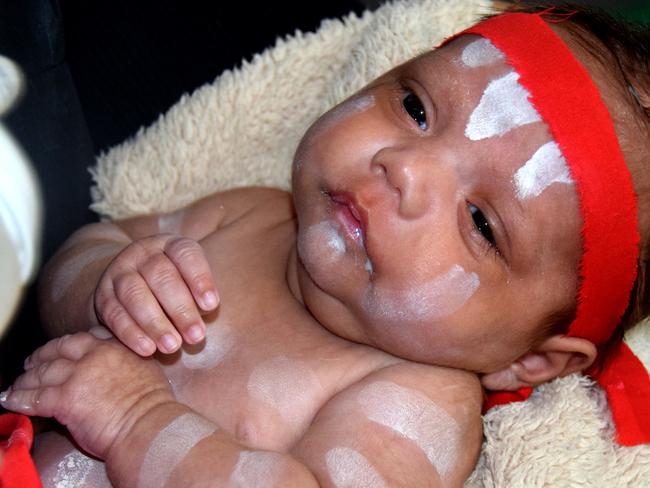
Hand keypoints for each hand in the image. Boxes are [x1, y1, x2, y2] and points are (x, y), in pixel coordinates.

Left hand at [0, 331, 174, 458]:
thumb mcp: (148, 371)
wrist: (149, 427)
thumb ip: (130, 363)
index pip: (87, 337)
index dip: (72, 343)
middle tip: (33, 362)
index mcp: (118, 347)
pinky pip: (35, 397)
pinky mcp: (65, 398)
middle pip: (60, 348)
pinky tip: (12, 401)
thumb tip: (120, 371)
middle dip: (43, 354)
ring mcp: (79, 375)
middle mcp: (97, 355)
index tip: (66, 350)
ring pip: (44, 372)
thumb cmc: (154, 408)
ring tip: (18, 385)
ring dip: (27, 379)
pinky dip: (19, 399)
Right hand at [94, 234, 218, 355]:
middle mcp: (143, 254)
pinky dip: (131, 333)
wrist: (130, 285)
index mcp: (170, 245)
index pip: (185, 254)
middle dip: (181, 309)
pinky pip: (115, 313)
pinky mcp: (103, 295)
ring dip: (155, 323)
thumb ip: (199, 298)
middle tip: (196, 336)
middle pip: (161, 276)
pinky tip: (148, 349)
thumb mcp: (190, 283)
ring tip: (173, 346)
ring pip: (135, 294)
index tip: (212, 305)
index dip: (199, 278)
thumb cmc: (175, 288)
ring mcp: (119, 272)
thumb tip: (204, 322)